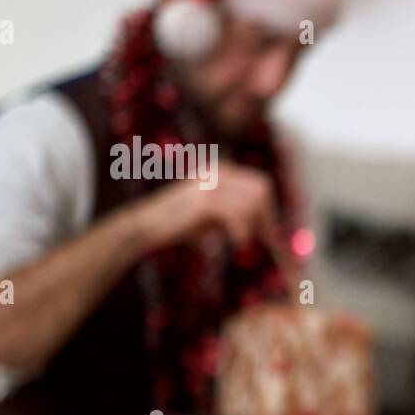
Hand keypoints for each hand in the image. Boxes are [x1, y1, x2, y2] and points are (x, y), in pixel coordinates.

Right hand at [132, 160, 278, 251]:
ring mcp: (210, 184)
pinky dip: (242, 233)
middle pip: (262, 191)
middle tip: (261, 240)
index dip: (269, 208)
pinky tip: (237, 243)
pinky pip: (238, 216)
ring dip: (253, 228)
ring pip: (253, 204)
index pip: (261, 183)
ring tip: (242, 242)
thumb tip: (268, 224)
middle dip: (266, 218)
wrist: (146, 227)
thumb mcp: (214, 214)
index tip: (269, 232)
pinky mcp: (204, 201)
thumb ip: (237, 211)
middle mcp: (217, 172)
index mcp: (221, 171)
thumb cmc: (180, 224)